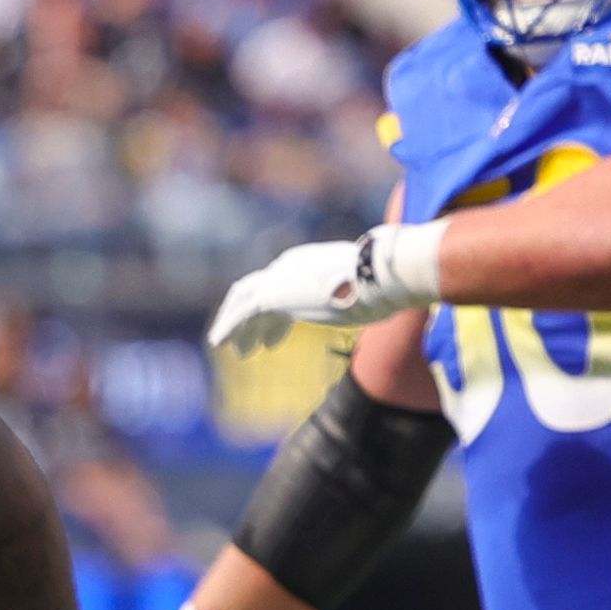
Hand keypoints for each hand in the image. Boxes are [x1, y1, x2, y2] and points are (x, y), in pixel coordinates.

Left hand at [206, 224, 444, 353]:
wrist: (378, 276)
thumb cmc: (385, 284)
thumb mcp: (372, 292)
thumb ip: (368, 298)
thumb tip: (391, 308)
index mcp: (312, 262)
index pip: (284, 284)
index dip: (275, 314)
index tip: (272, 337)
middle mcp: (291, 265)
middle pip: (259, 290)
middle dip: (250, 318)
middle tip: (244, 343)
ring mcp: (279, 278)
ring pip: (244, 301)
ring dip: (235, 325)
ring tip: (228, 347)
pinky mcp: (270, 295)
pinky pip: (240, 314)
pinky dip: (228, 328)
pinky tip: (219, 344)